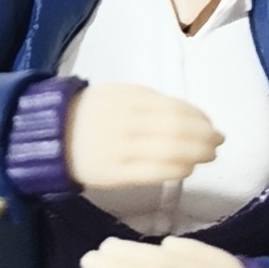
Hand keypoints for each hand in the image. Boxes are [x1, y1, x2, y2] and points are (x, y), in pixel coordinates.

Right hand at [65, 81, 221, 188]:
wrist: (49, 137)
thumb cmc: (90, 114)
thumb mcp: (117, 94)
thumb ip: (149, 101)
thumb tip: (189, 113)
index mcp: (128, 98)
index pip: (175, 107)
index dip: (199, 117)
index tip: (211, 123)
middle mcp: (127, 121)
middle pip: (178, 129)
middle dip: (205, 136)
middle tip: (218, 141)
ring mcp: (122, 148)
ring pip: (171, 150)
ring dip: (197, 153)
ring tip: (209, 155)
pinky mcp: (117, 173)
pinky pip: (155, 172)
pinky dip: (177, 169)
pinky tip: (188, 168)